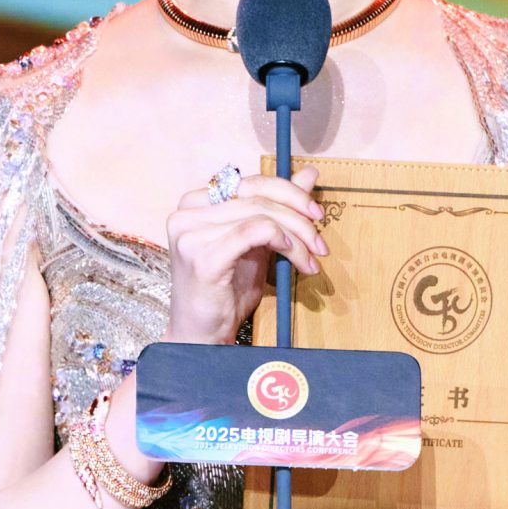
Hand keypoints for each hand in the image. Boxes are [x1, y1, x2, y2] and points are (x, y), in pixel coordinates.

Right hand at [163, 162, 325, 345]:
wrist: (203, 335)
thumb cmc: (226, 293)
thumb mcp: (258, 244)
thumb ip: (278, 208)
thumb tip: (308, 174)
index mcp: (195, 204)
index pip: (251, 183)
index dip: (289, 193)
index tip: (316, 214)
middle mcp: (186, 213)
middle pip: (258, 197)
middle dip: (298, 216)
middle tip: (320, 241)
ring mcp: (190, 233)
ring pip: (261, 214)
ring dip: (296, 237)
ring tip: (311, 259)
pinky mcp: (202, 256)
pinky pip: (254, 231)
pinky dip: (283, 241)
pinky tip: (296, 259)